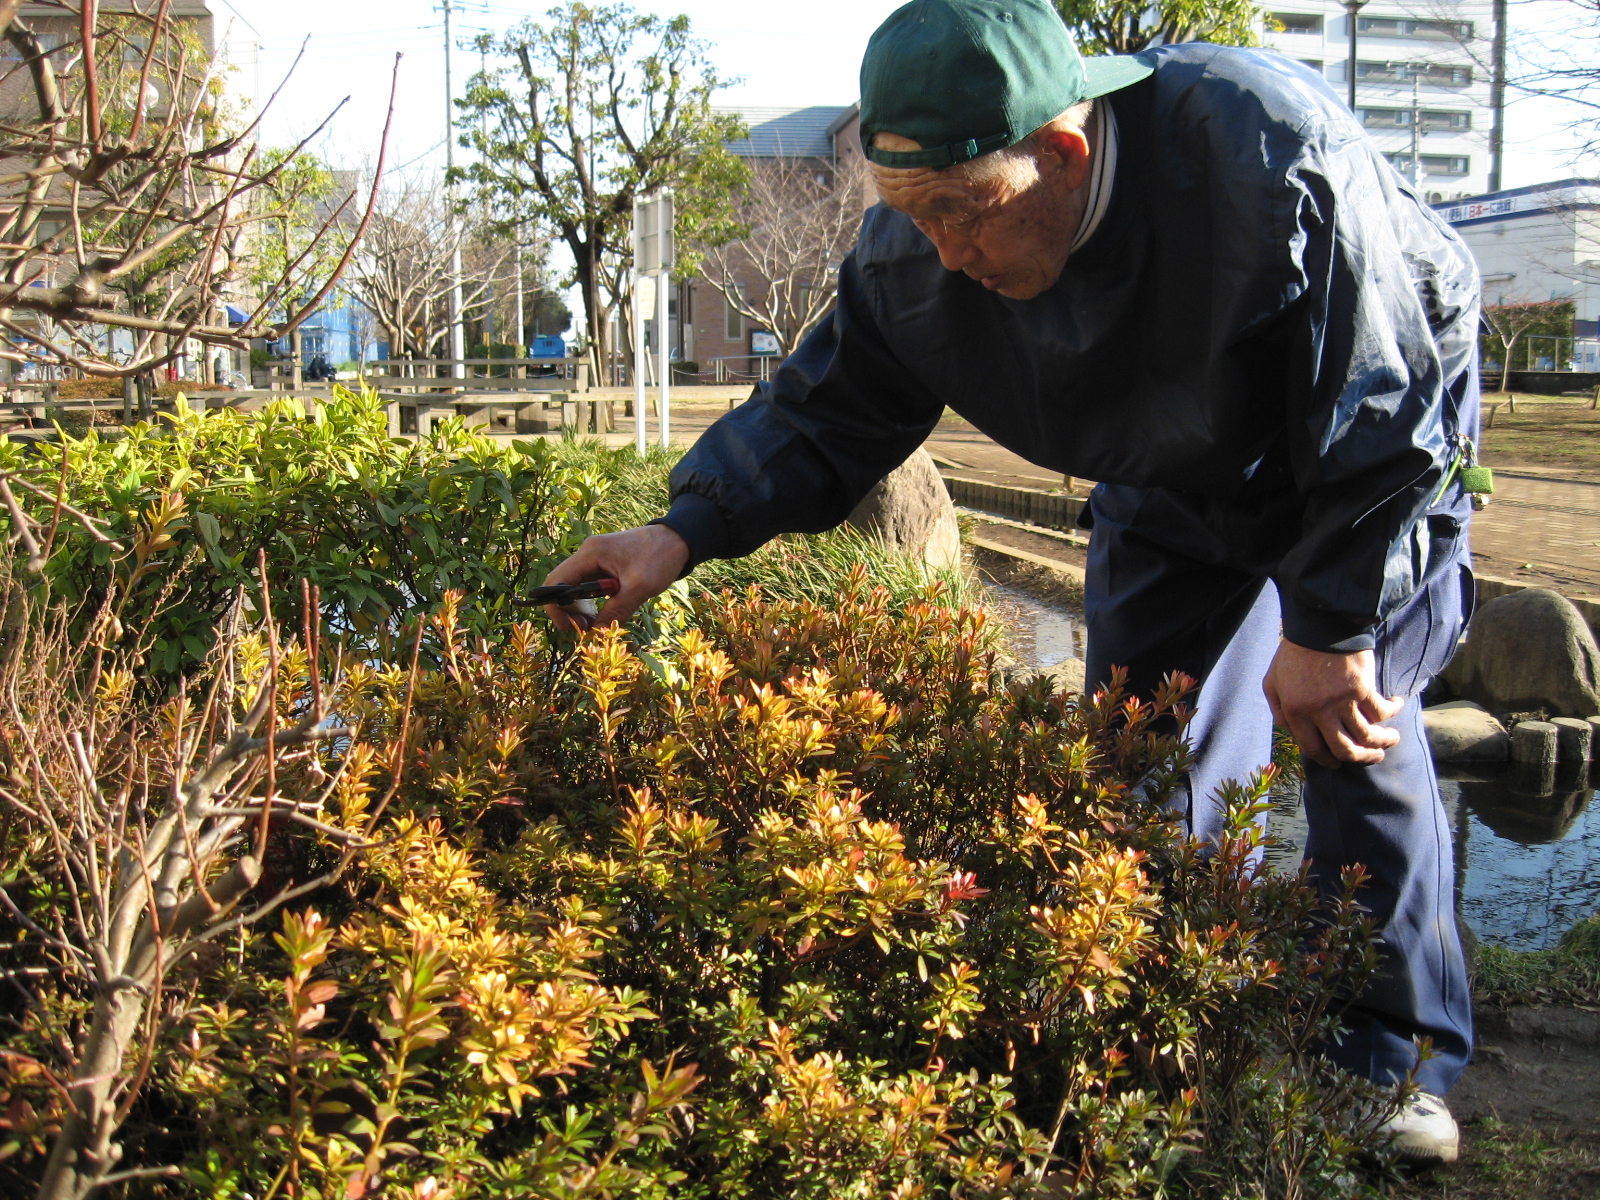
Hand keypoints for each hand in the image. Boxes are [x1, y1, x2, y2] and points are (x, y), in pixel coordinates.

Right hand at [540, 524, 689, 632]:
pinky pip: (589, 586)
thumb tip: (596, 634)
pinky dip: (592, 602)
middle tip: (586, 629)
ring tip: (596, 624)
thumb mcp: (639, 588)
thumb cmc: (660, 558)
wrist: (678, 539)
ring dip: (581, 608)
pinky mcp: (605, 564)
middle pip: (562, 586)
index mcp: (590, 554)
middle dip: (570, 611)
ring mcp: (595, 558)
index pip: (556, 582)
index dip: (556, 608)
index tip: (570, 628)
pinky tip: (604, 613)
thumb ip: (616, 611)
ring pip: (575, 588)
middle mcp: (587, 554)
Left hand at [1262, 641, 1403, 768]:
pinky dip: (1393, 712)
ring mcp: (1342, 702)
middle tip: (1372, 757)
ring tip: (1391, 740)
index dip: (1327, 761)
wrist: (1318, 625)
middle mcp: (1319, 712)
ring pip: (1367, 736)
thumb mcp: (1272, 683)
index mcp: (1295, 712)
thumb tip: (1294, 735)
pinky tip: (1397, 706)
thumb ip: (1279, 711)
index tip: (1338, 764)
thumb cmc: (1294, 653)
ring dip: (1383, 742)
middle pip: (1344, 750)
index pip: (1313, 749)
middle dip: (1361, 758)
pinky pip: (1382, 711)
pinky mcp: (1362, 689)